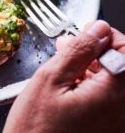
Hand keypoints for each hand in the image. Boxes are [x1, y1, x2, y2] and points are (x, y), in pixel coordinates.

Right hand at [3, 21, 124, 132]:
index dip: (107, 36)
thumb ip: (78, 52)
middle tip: (71, 47)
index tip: (87, 33)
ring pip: (117, 82)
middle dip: (99, 51)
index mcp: (114, 94)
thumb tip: (97, 29)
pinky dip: (95, 86)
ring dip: (96, 68)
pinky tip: (72, 83)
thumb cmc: (35, 128)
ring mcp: (118, 121)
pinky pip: (111, 99)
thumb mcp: (50, 80)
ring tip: (66, 64)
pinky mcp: (110, 128)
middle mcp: (124, 110)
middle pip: (124, 66)